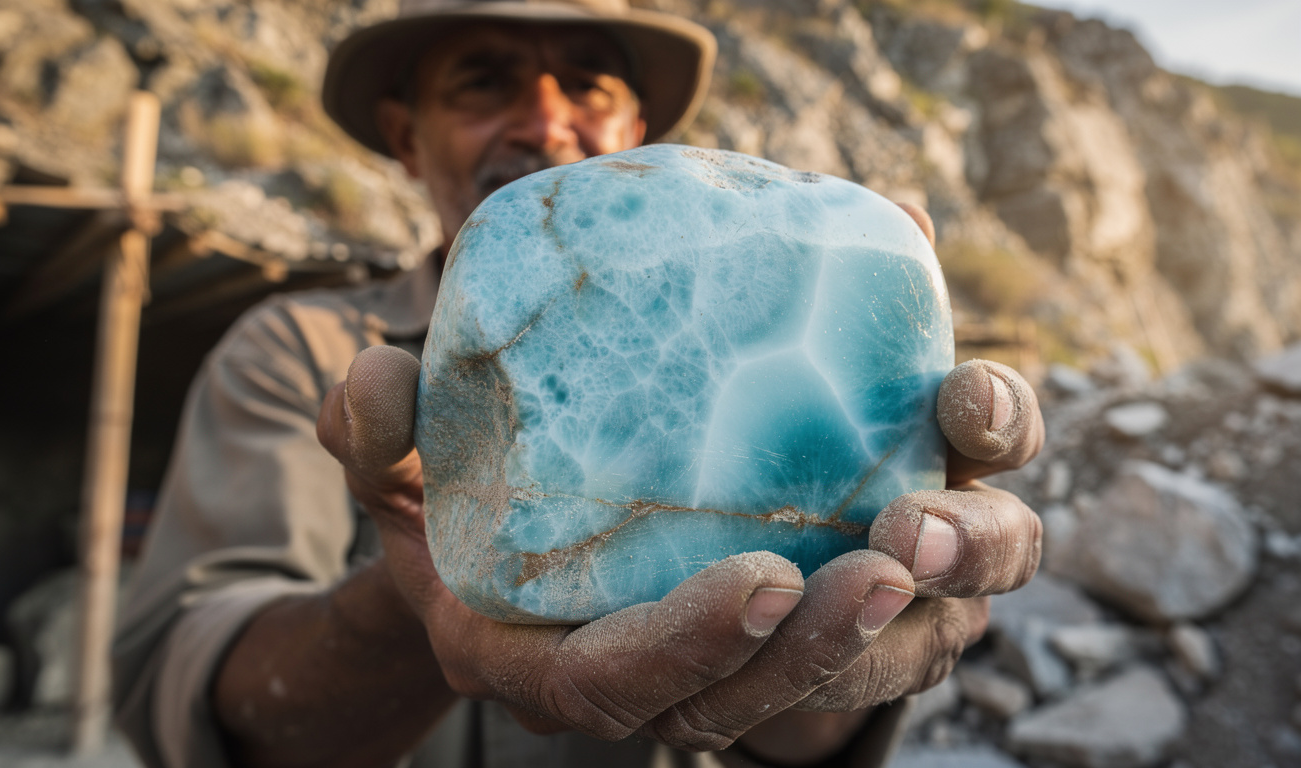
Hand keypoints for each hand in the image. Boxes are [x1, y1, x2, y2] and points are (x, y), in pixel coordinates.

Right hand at [317, 343, 1043, 759]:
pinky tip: (969, 444)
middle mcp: (659, 676)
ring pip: (843, 673)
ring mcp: (737, 653)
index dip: (690, 652)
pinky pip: (893, 613)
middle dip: (828, 646)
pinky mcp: (805, 606)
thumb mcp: (396, 465)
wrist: (523, 522)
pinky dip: (945, 554)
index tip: (760, 579)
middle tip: (892, 551)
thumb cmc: (457, 496)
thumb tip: (366, 385)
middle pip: (754, 706)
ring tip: (949, 515)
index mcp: (552, 658)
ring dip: (916, 605)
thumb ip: (373, 432)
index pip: (619, 689)